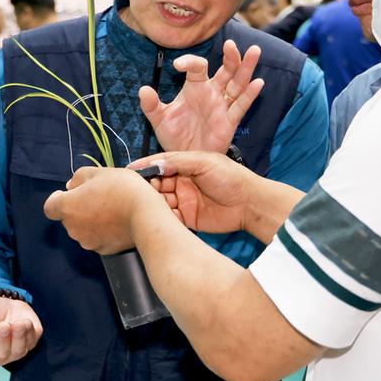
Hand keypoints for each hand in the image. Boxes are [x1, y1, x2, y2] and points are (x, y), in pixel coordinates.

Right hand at [0, 296, 42, 365]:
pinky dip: (28, 332)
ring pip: (18, 352)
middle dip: (3, 340)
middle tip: (4, 325)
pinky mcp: (29, 343)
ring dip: (18, 337)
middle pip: (0, 356)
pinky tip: (24, 321)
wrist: (4, 303)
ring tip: (17, 323)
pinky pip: (31, 342)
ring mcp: (14, 352)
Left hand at [43, 167, 161, 253]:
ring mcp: (87, 241)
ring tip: (111, 208)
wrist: (145, 215)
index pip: (50, 207)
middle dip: (79, 208)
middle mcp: (73, 228)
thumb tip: (71, 187)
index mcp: (67, 207)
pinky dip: (103, 231)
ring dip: (91, 220)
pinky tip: (117, 221)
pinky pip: (98, 238)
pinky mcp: (102, 250)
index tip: (72, 193)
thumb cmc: (122, 189)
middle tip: (99, 196)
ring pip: (83, 229)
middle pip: (69, 217)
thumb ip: (78, 178)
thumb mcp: (98, 172)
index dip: (58, 198)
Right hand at [129, 152, 256, 234]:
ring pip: (161, 201)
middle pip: (157, 184)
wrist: (250, 203)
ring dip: (154, 203)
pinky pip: (170, 218)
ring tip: (150, 204)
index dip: (145, 167)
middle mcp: (182, 183)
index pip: (160, 165)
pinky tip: (161, 216)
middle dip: (148, 187)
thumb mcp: (204, 162)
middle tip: (142, 191)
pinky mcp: (187, 218)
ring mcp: (184, 200)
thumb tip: (155, 164)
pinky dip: (164, 217)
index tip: (130, 171)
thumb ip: (178, 162)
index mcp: (185, 166)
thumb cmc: (231, 177)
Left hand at [139, 39, 262, 152]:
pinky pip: (241, 106)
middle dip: (230, 57)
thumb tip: (143, 90)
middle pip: (225, 70)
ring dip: (245, 68)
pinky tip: (258, 82)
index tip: (178, 65)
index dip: (190, 62)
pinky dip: (250, 94)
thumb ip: (151, 105)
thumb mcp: (159, 120)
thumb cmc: (174, 136)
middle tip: (230, 44)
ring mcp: (222, 106)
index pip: (197, 67)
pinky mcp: (229, 121)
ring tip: (254, 51)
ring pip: (237, 83)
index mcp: (195, 87)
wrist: (185, 158)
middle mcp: (212, 92)